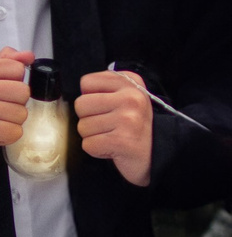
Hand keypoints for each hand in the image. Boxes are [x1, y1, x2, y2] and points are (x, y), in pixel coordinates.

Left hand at [77, 68, 153, 186]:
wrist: (157, 153)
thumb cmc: (134, 126)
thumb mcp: (126, 97)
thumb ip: (105, 88)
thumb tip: (81, 91)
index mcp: (131, 83)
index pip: (87, 82)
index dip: (91, 97)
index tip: (107, 107)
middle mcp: (131, 98)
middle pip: (81, 104)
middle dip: (89, 118)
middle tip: (109, 125)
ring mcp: (127, 119)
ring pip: (82, 126)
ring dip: (93, 136)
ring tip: (112, 136)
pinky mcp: (121, 141)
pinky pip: (88, 144)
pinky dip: (96, 150)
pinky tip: (113, 147)